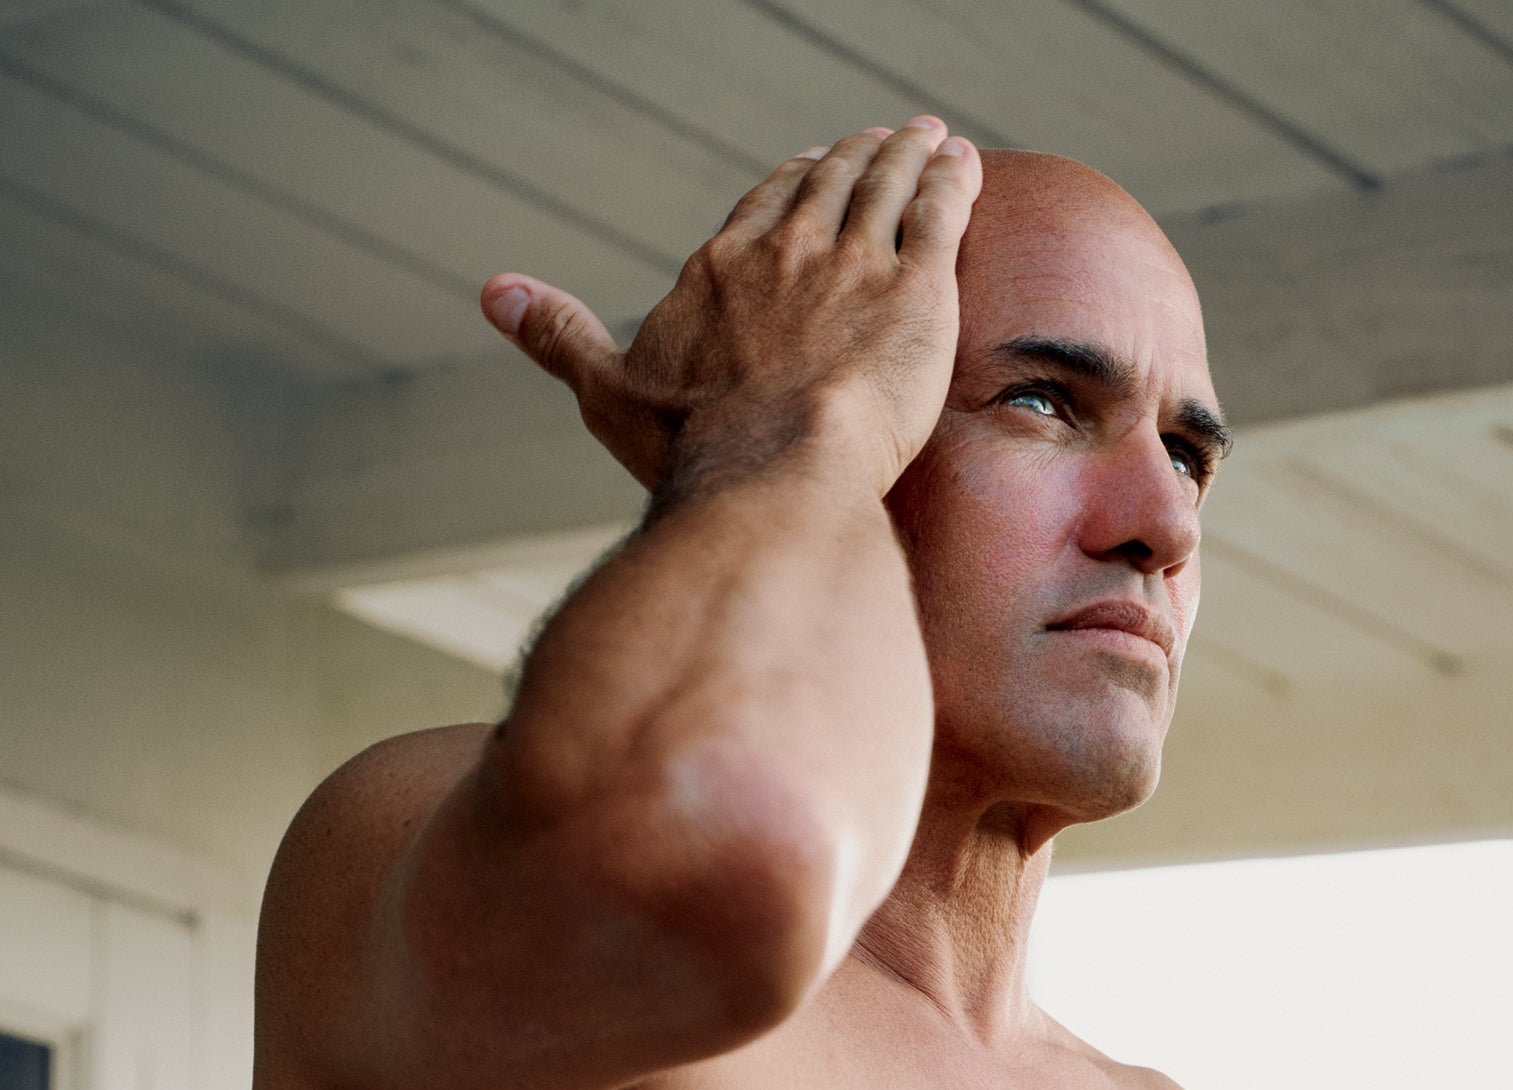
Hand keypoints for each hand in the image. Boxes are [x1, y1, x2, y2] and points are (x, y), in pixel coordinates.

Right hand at [480, 119, 980, 501]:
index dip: (792, 184)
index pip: (763, 207)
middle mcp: (788, 252)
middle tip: (885, 143)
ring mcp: (856, 264)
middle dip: (858, 158)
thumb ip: (559, 337)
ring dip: (910, 155)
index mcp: (720, 270)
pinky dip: (954, 181)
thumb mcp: (608, 393)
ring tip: (931, 140)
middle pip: (829, 186)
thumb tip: (494, 292)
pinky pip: (940, 214)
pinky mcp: (918, 289)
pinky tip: (967, 165)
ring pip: (887, 187)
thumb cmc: (692, 451)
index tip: (812, 168)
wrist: (771, 475)